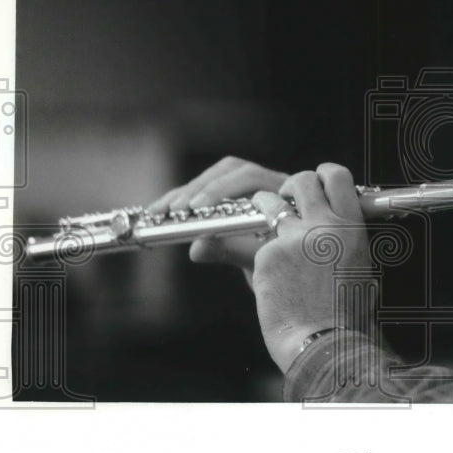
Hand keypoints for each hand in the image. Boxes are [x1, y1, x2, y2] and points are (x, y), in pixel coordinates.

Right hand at [147, 156, 288, 276]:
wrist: (290, 282)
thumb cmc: (280, 272)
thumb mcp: (258, 263)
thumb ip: (231, 251)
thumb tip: (197, 247)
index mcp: (286, 197)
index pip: (251, 177)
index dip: (221, 189)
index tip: (196, 207)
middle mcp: (273, 186)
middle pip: (233, 171)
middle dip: (200, 189)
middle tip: (175, 208)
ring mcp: (256, 187)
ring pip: (219, 176)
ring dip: (188, 191)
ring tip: (163, 210)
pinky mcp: (238, 196)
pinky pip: (210, 189)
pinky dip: (186, 198)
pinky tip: (163, 209)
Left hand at [250, 163, 372, 372]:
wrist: (325, 344)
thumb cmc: (347, 316)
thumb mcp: (357, 270)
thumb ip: (343, 243)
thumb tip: (334, 234)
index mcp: (351, 227)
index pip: (337, 177)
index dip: (323, 175)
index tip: (315, 184)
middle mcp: (324, 225)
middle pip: (301, 180)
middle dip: (289, 186)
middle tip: (284, 199)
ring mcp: (293, 238)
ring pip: (269, 203)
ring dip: (264, 207)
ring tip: (262, 225)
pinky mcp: (266, 255)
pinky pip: (258, 245)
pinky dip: (262, 257)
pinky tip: (272, 280)